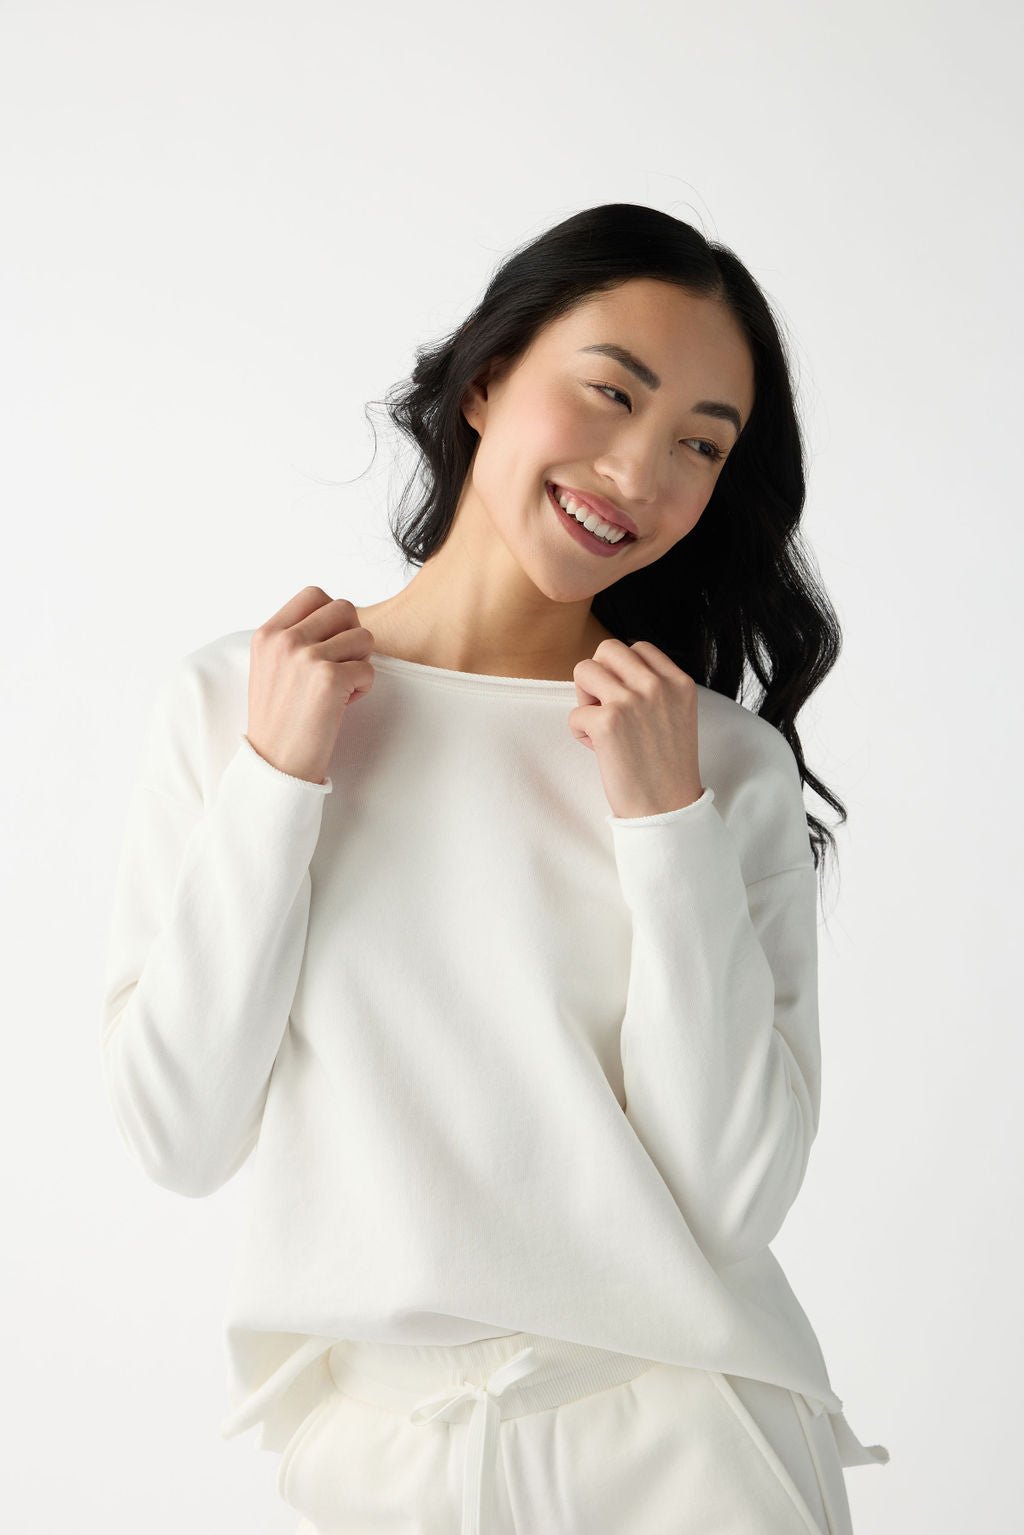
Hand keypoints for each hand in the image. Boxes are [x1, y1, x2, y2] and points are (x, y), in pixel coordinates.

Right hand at [247, 587, 375, 784]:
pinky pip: (369, 669)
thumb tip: (337, 616)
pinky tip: (342, 705)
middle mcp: (284, 640)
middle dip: (352, 636)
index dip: (333, 617)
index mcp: (267, 634)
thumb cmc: (279, 721)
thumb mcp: (270, 668)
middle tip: (342, 666)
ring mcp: (306, 657)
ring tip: (341, 689)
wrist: (274, 764)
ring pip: (363, 637)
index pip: (314, 594)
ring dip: (360, 664)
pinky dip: (363, 689)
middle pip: (344, 608)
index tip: (330, 645)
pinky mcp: (328, 679)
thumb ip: (294, 638)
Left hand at [568, 638, 704, 818]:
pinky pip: (574, 713)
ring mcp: (631, 701)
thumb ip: (655, 689)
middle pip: (607, 649)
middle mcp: (657, 685)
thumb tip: (611, 671)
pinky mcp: (607, 723)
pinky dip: (579, 733)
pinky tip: (599, 751)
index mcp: (679, 682)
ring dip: (584, 698)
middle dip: (598, 676)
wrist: (667, 809)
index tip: (626, 698)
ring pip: (583, 670)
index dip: (622, 670)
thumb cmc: (667, 767)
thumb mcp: (677, 715)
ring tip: (599, 725)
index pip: (638, 648)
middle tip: (605, 707)